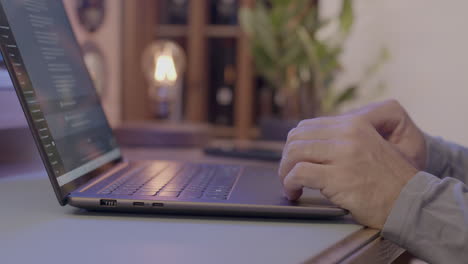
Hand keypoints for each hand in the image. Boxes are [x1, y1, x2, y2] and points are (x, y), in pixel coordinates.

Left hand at [279, 100, 419, 228]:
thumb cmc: (389, 179)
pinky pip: (299, 173)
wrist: (411, 201)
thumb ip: (344, 140)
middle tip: (289, 173)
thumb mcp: (369, 145)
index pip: (309, 126)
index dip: (296, 143)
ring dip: (285, 170)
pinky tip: (294, 192)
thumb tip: (311, 143)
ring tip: (290, 184)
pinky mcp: (338, 177)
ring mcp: (342, 155)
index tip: (295, 159)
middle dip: (287, 156)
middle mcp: (347, 134)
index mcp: (354, 124)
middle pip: (297, 137)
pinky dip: (290, 184)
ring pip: (294, 153)